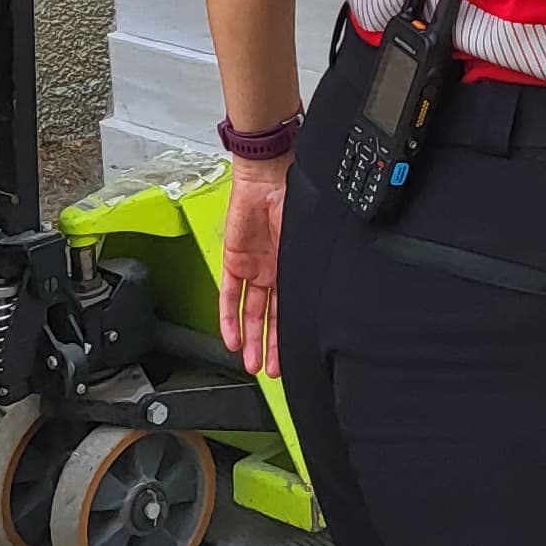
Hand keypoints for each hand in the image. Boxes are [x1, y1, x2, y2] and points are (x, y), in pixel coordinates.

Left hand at [216, 160, 286, 376]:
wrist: (268, 177)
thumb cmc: (292, 199)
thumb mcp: (303, 241)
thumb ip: (304, 268)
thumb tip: (316, 296)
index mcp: (293, 265)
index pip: (290, 308)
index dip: (290, 334)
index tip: (292, 357)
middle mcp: (273, 270)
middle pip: (270, 317)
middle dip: (270, 345)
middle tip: (270, 368)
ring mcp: (252, 267)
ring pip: (249, 312)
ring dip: (250, 338)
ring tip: (252, 362)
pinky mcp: (233, 261)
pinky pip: (228, 296)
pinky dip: (228, 319)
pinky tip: (231, 338)